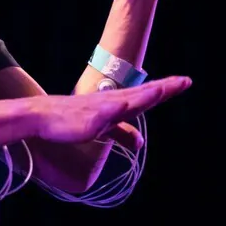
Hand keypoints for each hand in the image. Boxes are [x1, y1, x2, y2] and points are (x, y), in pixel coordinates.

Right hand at [34, 76, 190, 143]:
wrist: (40, 117)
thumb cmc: (69, 120)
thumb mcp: (101, 128)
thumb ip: (121, 133)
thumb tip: (141, 144)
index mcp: (116, 104)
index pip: (145, 95)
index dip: (165, 88)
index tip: (184, 81)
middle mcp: (110, 102)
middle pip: (141, 94)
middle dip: (163, 88)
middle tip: (186, 81)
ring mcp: (99, 109)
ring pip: (125, 101)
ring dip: (143, 95)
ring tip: (163, 89)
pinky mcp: (86, 120)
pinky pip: (102, 115)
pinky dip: (114, 109)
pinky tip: (125, 105)